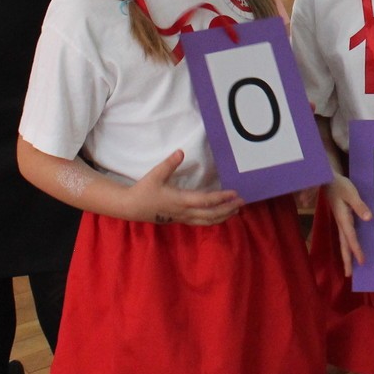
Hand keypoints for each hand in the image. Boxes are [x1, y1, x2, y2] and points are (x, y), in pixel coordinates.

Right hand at [125, 150, 241, 225]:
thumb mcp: (155, 174)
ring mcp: (182, 217)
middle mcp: (184, 212)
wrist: (131, 207)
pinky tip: (219, 216)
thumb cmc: (143, 190)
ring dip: (222, 216)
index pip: (205, 201)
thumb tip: (181, 151)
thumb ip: (169, 163)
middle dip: (227, 209)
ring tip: (236, 211)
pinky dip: (213, 219)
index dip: (221, 198)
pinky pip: (201, 222)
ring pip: (206, 221)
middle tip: (242, 203)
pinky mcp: (180, 219)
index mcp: (180, 200)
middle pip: (210, 214)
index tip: (234, 194)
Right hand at [325, 173, 371, 274]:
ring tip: (349, 269)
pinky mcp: (342, 219)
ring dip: (346, 255)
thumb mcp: (351, 193)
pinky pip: (345, 236)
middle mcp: (341, 223)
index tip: (362, 262)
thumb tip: (368, 218)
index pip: (351, 237)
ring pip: (343, 242)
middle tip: (349, 275)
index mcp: (343, 218)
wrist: (327, 179)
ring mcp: (340, 222)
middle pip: (344, 244)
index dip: (357, 250)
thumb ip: (359, 206)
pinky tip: (351, 250)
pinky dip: (347, 246)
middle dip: (347, 260)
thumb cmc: (340, 185)